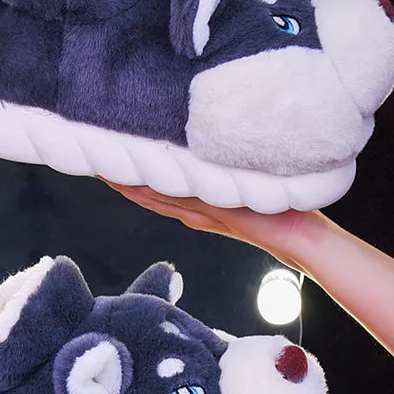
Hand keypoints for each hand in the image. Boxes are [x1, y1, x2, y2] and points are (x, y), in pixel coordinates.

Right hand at [97, 178, 320, 272]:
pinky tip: (136, 183)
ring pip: (157, 197)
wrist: (300, 239)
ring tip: (102, 170)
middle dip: (123, 178)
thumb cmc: (285, 214)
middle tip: (92, 161)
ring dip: (130, 185)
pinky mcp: (214, 212)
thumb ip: (238, 176)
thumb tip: (233, 153)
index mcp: (205, 204)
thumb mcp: (255, 187)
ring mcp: (203, 212)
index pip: (163, 189)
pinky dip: (155, 192)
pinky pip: (177, 200)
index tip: (113, 158)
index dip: (137, 177)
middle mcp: (198, 210)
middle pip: (151, 193)